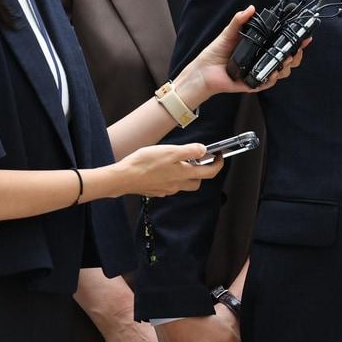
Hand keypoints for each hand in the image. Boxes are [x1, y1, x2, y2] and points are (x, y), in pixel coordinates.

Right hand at [109, 143, 224, 197]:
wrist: (123, 178)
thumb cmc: (144, 164)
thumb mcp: (170, 151)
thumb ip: (189, 151)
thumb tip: (204, 150)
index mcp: (184, 174)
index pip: (210, 173)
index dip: (218, 164)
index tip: (219, 156)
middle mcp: (177, 185)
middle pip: (197, 181)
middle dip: (201, 171)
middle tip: (198, 159)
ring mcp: (166, 190)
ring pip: (183, 184)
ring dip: (185, 174)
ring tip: (177, 161)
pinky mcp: (156, 191)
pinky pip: (169, 186)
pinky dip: (171, 178)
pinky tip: (162, 169)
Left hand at [174, 5, 309, 103]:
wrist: (203, 72)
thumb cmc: (215, 54)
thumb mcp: (229, 33)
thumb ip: (240, 21)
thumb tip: (251, 9)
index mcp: (260, 49)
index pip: (282, 45)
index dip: (296, 42)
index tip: (306, 37)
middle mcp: (262, 61)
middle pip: (288, 60)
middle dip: (296, 55)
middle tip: (294, 50)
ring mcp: (259, 73)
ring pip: (282, 72)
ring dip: (286, 66)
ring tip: (284, 60)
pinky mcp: (253, 84)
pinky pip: (266, 83)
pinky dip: (271, 78)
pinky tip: (271, 73)